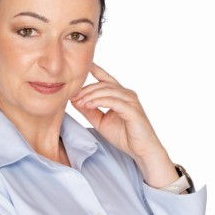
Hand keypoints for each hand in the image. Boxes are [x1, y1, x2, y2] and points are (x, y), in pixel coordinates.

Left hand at [71, 63, 178, 186]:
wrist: (142, 150)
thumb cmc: (124, 136)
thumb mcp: (101, 122)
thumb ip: (89, 110)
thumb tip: (75, 100)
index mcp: (120, 95)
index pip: (106, 79)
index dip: (96, 70)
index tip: (84, 64)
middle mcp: (126, 94)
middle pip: (102, 85)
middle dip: (86, 89)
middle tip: (73, 96)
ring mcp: (130, 100)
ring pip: (107, 91)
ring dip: (90, 95)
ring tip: (78, 101)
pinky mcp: (132, 109)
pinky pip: (112, 101)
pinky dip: (99, 101)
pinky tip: (88, 105)